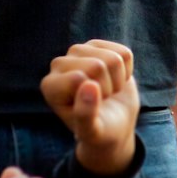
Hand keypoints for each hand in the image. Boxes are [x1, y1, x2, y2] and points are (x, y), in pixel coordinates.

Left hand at [40, 39, 138, 176]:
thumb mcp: (91, 132)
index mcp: (50, 86)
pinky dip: (126, 71)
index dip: (93, 96)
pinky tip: (115, 80)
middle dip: (107, 88)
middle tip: (101, 101)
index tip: (90, 109)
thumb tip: (89, 86)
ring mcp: (79, 52)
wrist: (114, 125)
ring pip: (113, 58)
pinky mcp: (98, 45)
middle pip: (97, 66)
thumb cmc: (98, 131)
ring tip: (107, 92)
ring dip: (118, 80)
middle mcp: (59, 64)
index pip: (78, 78)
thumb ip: (85, 115)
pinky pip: (124, 54)